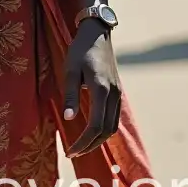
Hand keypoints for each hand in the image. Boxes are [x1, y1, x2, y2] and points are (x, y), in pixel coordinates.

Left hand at [63, 21, 121, 157]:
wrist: (97, 33)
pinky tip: (92, 130)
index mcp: (101, 90)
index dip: (83, 142)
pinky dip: (104, 129)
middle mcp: (114, 94)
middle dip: (90, 145)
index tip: (70, 151)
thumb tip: (68, 119)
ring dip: (98, 139)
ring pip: (113, 126)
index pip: (95, 126)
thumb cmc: (80, 50)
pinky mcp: (118, 91)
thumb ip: (71, 95)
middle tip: (73, 152)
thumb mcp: (71, 70)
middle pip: (106, 131)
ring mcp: (118, 93)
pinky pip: (114, 117)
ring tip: (82, 145)